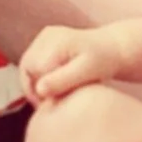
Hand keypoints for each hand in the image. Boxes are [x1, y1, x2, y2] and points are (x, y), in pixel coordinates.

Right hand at [22, 20, 139, 106]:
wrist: (114, 48)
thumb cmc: (104, 61)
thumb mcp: (87, 72)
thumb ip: (63, 79)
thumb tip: (39, 89)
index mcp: (56, 42)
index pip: (33, 72)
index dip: (39, 92)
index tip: (52, 105)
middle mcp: (47, 35)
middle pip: (27, 68)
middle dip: (34, 88)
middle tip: (49, 105)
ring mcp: (45, 35)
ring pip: (27, 65)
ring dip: (35, 83)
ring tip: (50, 97)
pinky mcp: (46, 39)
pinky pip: (33, 61)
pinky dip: (38, 75)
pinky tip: (52, 86)